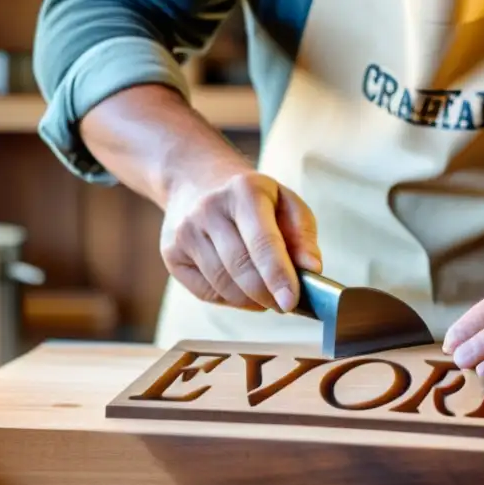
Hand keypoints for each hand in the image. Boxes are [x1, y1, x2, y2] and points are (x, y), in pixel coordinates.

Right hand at [160, 170, 321, 311]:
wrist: (196, 181)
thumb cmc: (250, 198)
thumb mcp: (285, 202)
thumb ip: (303, 235)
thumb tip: (312, 269)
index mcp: (243, 191)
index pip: (262, 242)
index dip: (278, 275)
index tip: (291, 301)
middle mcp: (208, 209)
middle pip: (240, 269)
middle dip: (267, 295)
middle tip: (285, 304)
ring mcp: (185, 232)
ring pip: (223, 286)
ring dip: (251, 300)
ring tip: (266, 295)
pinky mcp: (172, 254)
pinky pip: (206, 293)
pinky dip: (230, 300)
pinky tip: (242, 289)